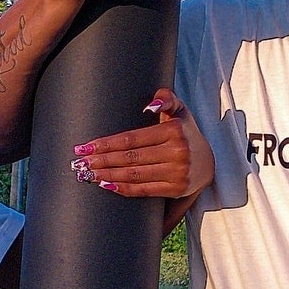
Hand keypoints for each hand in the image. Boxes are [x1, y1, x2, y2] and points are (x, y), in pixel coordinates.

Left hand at [69, 89, 213, 199]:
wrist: (209, 163)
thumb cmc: (185, 133)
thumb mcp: (180, 111)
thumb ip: (167, 98)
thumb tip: (150, 105)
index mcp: (174, 131)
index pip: (132, 139)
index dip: (106, 144)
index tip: (86, 146)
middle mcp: (177, 152)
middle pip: (129, 158)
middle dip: (101, 160)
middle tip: (78, 162)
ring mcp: (177, 173)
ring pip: (134, 175)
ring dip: (107, 175)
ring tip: (86, 174)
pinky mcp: (175, 189)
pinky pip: (144, 190)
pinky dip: (123, 188)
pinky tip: (105, 185)